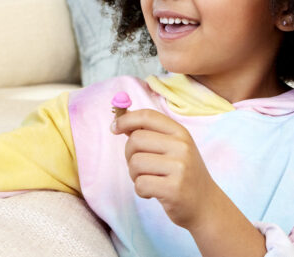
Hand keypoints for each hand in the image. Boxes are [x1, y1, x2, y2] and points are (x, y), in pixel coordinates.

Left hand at [112, 109, 217, 229]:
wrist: (206, 206)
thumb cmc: (181, 173)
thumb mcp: (172, 147)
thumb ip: (149, 132)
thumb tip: (119, 120)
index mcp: (180, 132)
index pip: (147, 116)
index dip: (125, 119)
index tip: (114, 128)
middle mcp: (182, 147)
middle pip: (136, 139)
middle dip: (129, 154)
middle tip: (138, 166)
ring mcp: (180, 168)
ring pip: (135, 162)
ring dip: (134, 174)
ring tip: (148, 179)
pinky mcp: (174, 189)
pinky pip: (140, 184)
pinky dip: (140, 190)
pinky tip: (152, 193)